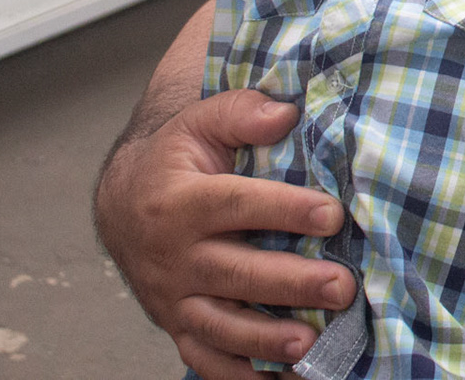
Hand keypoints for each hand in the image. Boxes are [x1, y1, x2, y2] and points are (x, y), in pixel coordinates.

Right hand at [95, 88, 353, 378]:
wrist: (123, 202)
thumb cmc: (176, 159)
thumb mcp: (201, 121)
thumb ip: (242, 112)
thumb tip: (286, 113)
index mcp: (181, 201)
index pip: (237, 206)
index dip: (285, 210)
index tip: (333, 214)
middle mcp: (174, 255)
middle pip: (236, 273)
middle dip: (291, 283)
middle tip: (341, 286)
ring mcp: (173, 297)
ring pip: (220, 325)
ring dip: (265, 339)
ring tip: (310, 343)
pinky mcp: (176, 325)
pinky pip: (205, 358)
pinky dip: (239, 376)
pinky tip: (280, 379)